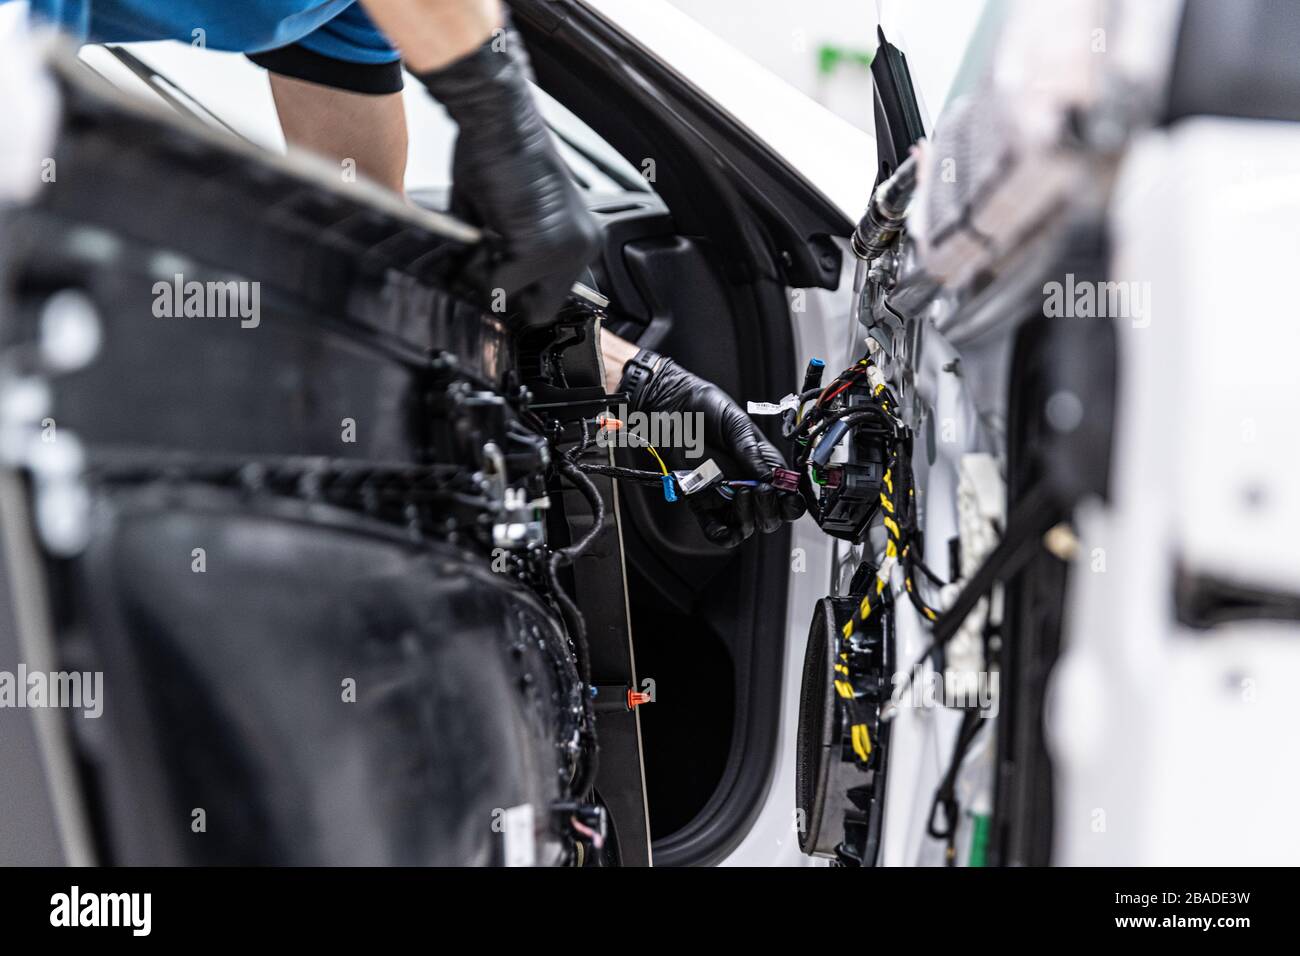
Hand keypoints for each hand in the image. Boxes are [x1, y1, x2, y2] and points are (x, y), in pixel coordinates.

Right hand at [414, 28, 599, 326]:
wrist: (497, 116)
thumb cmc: (498, 151)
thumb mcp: (510, 213)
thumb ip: (508, 253)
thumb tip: (488, 286)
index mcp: (582, 236)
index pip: (554, 296)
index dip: (520, 289)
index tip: (499, 271)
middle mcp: (584, 245)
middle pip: (540, 310)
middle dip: (508, 288)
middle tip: (490, 250)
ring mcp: (566, 251)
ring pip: (515, 299)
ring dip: (491, 272)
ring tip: (488, 228)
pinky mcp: (541, 250)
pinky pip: (498, 284)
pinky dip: (479, 262)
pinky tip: (484, 224)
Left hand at [621, 348, 804, 546]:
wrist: (671, 406)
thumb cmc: (704, 409)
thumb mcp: (736, 424)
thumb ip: (753, 453)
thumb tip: (772, 478)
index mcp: (763, 465)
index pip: (787, 496)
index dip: (791, 503)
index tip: (786, 496)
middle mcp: (747, 484)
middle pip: (770, 517)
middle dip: (770, 510)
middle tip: (762, 491)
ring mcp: (724, 495)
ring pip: (746, 526)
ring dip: (749, 519)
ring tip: (741, 494)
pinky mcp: (700, 501)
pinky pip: (715, 529)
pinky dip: (721, 535)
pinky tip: (722, 526)